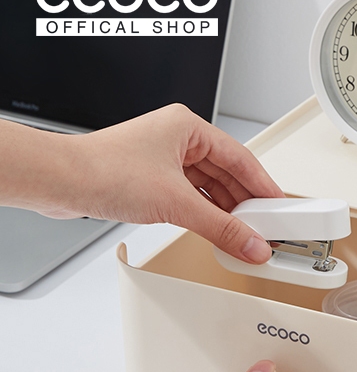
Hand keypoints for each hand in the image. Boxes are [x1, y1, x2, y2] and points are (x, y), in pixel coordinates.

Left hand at [58, 104, 281, 263]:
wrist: (61, 182)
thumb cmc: (104, 170)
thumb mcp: (177, 203)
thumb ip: (222, 228)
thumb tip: (252, 244)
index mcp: (188, 127)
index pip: (241, 159)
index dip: (264, 187)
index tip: (280, 208)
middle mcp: (178, 140)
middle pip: (227, 175)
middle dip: (245, 205)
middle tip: (265, 228)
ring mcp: (164, 161)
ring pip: (209, 189)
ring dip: (225, 213)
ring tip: (243, 235)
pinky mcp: (153, 181)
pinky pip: (192, 199)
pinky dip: (206, 216)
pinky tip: (216, 231)